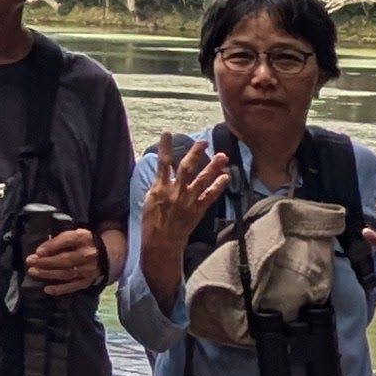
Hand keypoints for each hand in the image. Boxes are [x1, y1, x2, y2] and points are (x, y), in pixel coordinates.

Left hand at [23, 224, 110, 298]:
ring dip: (48, 274)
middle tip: (30, 262)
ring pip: (66, 273)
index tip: (38, 252)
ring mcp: (88, 269)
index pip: (67, 241)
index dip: (52, 246)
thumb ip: (60, 240)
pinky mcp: (88, 281)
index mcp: (83, 238)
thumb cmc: (83, 242)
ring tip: (33, 272)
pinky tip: (47, 289)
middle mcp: (87, 254)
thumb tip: (42, 250)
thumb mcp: (74, 234)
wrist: (107, 254)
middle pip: (65, 259)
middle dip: (45, 261)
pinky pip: (72, 286)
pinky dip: (59, 289)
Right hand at [142, 137, 234, 282]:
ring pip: (202, 180)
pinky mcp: (197, 210)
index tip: (167, 133)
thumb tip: (160, 174)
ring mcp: (187, 201)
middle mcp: (175, 191)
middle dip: (195, 153)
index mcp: (160, 188)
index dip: (164, 147)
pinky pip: (210, 196)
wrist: (161, 242)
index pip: (162, 163)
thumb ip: (156, 186)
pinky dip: (218, 186)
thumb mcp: (149, 202)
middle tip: (203, 142)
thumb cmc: (152, 223)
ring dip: (213, 167)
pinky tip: (226, 177)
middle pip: (186, 168)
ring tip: (222, 156)